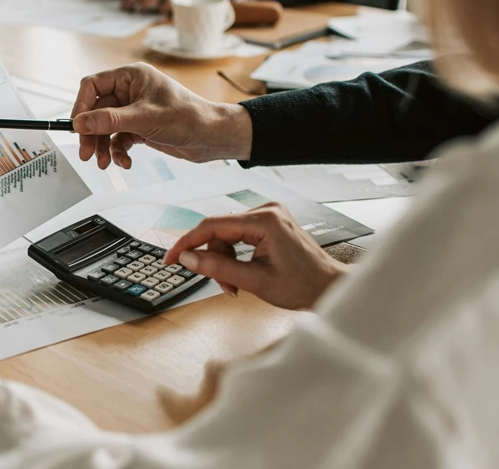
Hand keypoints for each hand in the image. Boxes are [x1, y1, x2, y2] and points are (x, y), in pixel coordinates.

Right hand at [71, 63, 252, 168]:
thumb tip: (79, 123)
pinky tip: (125, 161)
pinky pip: (118, 139)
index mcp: (131, 76)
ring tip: (105, 163)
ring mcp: (134, 110)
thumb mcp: (144, 119)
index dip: (81, 106)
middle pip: (96, 111)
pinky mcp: (139, 127)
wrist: (212, 137)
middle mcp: (131, 91)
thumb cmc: (187, 117)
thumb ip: (108, 121)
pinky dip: (118, 152)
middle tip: (86, 154)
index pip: (93, 85)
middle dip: (91, 134)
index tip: (76, 127)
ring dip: (102, 146)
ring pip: (105, 128)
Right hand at [163, 203, 346, 309]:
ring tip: (235, 284)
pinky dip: (235, 255)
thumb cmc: (303, 285)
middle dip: (214, 258)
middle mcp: (266, 211)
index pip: (212, 225)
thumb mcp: (254, 282)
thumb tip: (187, 258)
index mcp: (265, 220)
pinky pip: (238, 236)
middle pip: (219, 231)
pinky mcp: (269, 223)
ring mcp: (269, 215)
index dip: (187, 242)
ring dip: (224, 260)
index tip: (170, 257)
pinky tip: (242, 272)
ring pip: (227, 235)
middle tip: (222, 284)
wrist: (329, 287)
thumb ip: (217, 268)